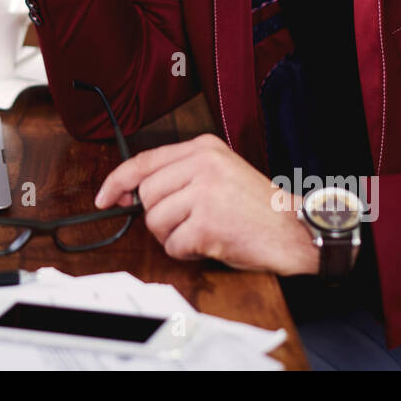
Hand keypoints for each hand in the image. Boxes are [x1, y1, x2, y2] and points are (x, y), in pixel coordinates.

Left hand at [94, 134, 325, 275]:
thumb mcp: (220, 174)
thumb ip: (179, 175)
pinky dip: (187, 252)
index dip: (117, 181)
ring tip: (204, 231)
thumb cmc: (257, 208)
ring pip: (156, 222)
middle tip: (188, 222)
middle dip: (160, 217)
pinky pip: (173, 245)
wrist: (295, 231)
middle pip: (147, 196)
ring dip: (174, 236)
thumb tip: (128, 193)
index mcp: (203, 148)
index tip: (104, 197)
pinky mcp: (207, 223)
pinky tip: (211, 244)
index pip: (144, 161)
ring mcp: (205, 193)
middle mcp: (203, 164)